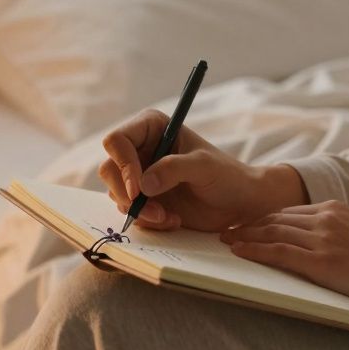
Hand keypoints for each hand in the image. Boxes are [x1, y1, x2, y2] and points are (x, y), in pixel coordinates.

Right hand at [97, 109, 305, 231]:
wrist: (239, 203)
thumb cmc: (227, 176)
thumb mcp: (204, 166)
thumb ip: (174, 169)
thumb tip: (143, 184)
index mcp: (152, 128)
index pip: (117, 140)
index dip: (123, 165)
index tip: (139, 190)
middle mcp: (140, 149)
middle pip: (109, 169)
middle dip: (128, 195)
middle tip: (154, 211)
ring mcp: (139, 175)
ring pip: (116, 194)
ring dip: (140, 211)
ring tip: (169, 217)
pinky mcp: (143, 199)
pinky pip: (128, 212)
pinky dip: (147, 221)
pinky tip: (172, 220)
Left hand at [220, 200, 348, 344]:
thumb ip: (339, 235)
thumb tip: (322, 246)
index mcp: (336, 210)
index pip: (288, 211)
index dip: (263, 218)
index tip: (245, 223)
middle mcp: (326, 218)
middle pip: (274, 218)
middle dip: (247, 224)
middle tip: (226, 230)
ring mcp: (322, 238)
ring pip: (271, 232)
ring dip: (244, 236)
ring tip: (225, 240)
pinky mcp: (321, 261)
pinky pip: (277, 252)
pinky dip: (253, 249)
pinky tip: (238, 251)